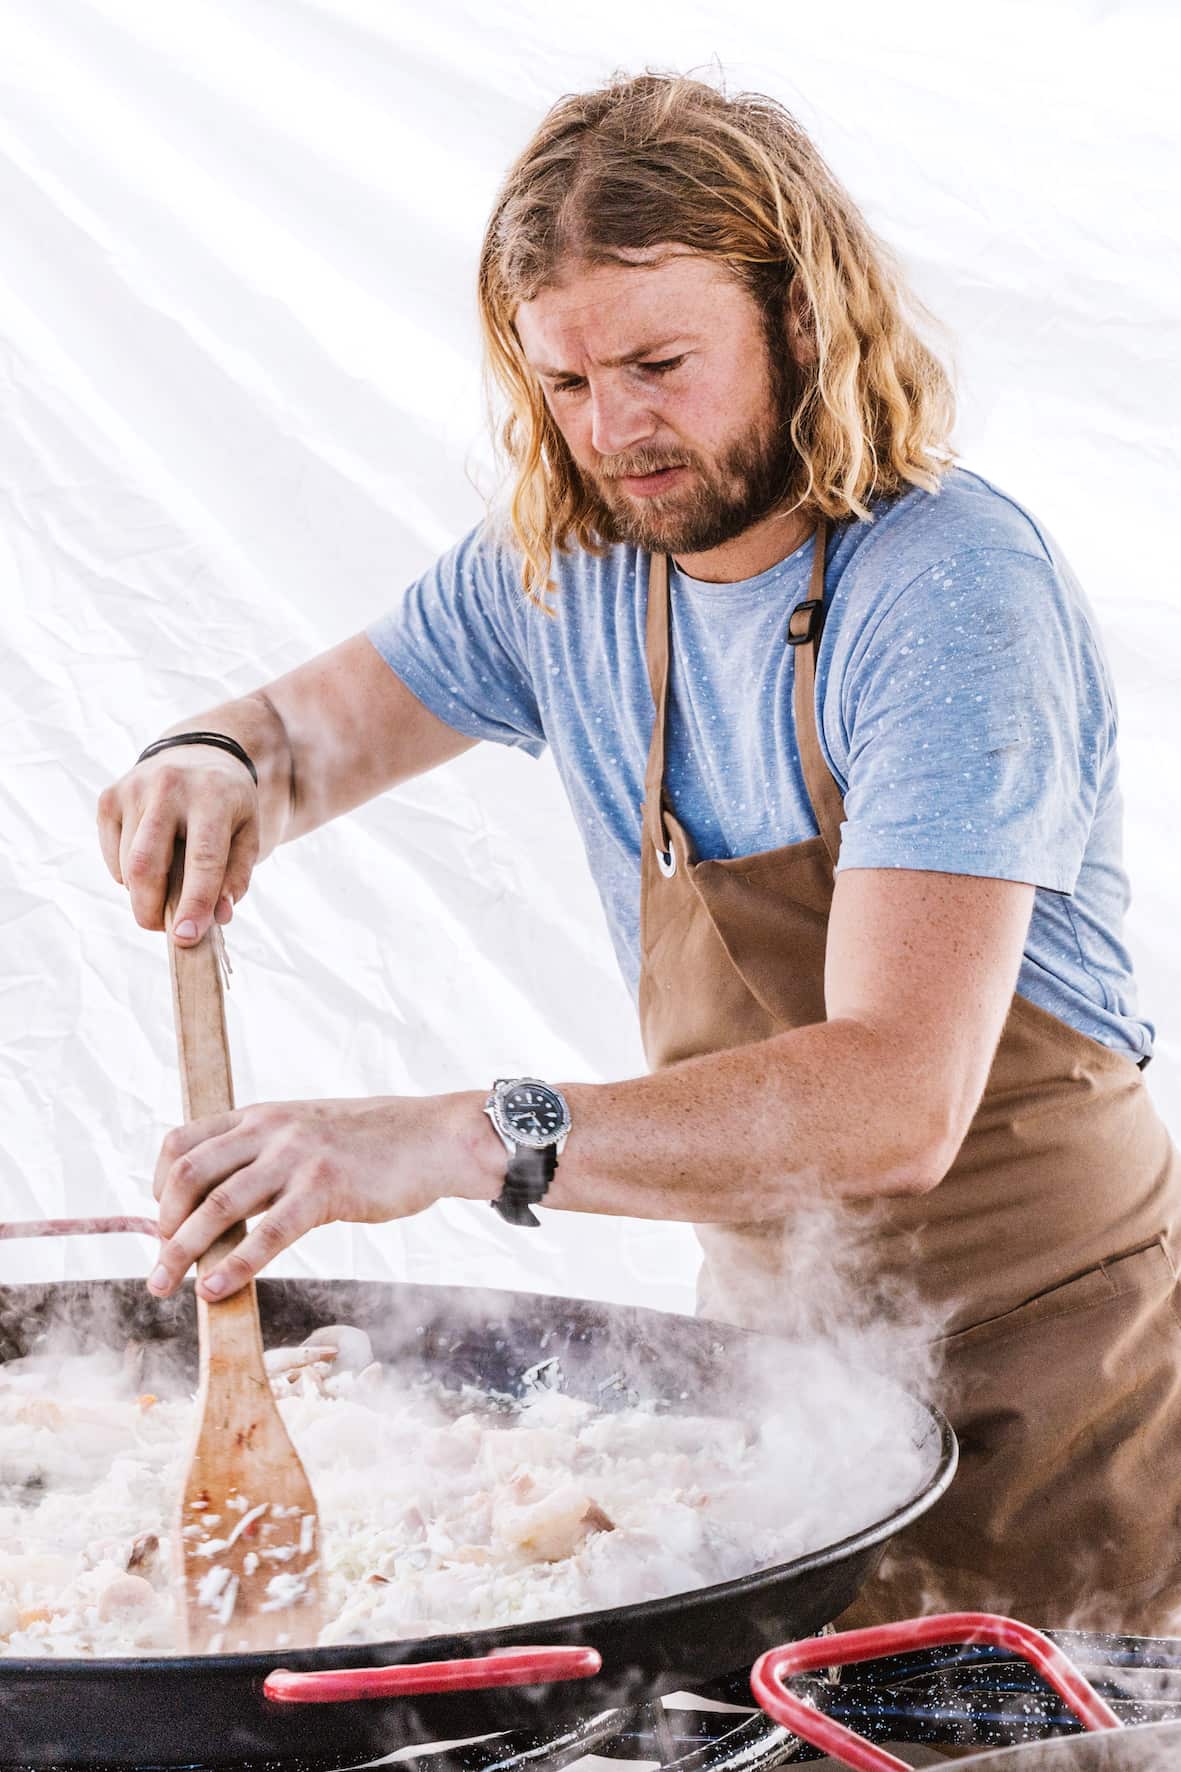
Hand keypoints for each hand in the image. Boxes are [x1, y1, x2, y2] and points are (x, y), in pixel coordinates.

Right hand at [97, 746, 259, 945]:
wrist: (198, 753)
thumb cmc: (227, 806)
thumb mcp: (248, 834)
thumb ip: (237, 877)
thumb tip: (217, 917)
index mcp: (214, 795)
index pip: (203, 859)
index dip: (194, 903)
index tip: (185, 937)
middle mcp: (170, 786)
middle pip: (148, 864)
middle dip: (151, 909)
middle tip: (164, 929)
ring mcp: (133, 789)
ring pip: (127, 865)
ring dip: (143, 893)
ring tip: (166, 890)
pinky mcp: (109, 797)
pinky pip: (111, 856)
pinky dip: (127, 875)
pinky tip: (150, 863)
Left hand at [147, 1093, 494, 1299]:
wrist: (435, 1138)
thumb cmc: (377, 1143)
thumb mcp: (310, 1131)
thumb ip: (269, 1154)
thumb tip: (231, 1199)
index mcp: (262, 1115)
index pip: (182, 1142)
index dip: (159, 1185)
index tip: (162, 1220)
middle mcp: (271, 1129)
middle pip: (188, 1174)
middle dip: (163, 1225)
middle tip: (158, 1266)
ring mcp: (297, 1156)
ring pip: (219, 1205)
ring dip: (182, 1250)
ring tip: (165, 1285)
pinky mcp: (325, 1188)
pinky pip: (268, 1232)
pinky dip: (236, 1264)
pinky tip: (217, 1289)